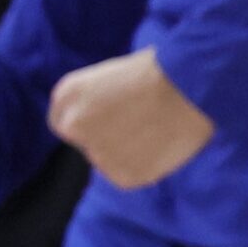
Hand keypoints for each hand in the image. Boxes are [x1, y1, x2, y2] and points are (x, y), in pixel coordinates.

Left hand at [48, 47, 213, 188]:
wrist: (187, 88)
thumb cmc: (155, 71)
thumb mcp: (108, 77)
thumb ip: (93, 102)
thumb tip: (98, 121)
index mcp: (66, 95)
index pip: (61, 123)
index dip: (84, 124)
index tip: (103, 123)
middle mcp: (74, 126)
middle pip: (84, 143)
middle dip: (104, 138)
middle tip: (134, 126)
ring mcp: (96, 153)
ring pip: (107, 160)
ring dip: (124, 152)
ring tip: (153, 131)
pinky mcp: (122, 175)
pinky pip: (128, 175)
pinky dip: (142, 166)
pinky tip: (159, 146)